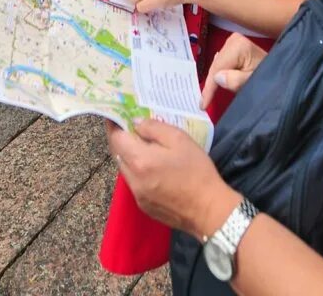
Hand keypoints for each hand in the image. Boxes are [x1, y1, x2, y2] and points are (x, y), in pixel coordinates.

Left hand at [108, 119, 237, 236]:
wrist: (209, 209)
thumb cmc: (196, 170)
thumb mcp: (179, 139)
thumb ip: (154, 128)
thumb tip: (136, 123)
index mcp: (140, 161)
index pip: (116, 138)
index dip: (113, 124)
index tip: (115, 114)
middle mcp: (133, 179)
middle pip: (118, 154)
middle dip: (120, 139)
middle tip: (128, 125)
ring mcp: (137, 195)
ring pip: (125, 169)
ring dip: (129, 155)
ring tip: (141, 143)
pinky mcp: (144, 206)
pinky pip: (134, 182)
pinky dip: (137, 170)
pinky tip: (151, 166)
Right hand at [201, 33, 266, 108]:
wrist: (279, 70)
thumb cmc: (269, 77)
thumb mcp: (252, 82)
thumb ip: (236, 80)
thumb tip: (217, 78)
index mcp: (238, 46)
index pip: (218, 67)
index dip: (209, 87)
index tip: (203, 104)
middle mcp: (233, 39)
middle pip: (216, 65)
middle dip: (211, 83)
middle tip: (204, 103)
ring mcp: (233, 41)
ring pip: (217, 64)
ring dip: (214, 79)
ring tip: (208, 96)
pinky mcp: (233, 45)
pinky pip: (222, 62)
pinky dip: (219, 73)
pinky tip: (215, 84)